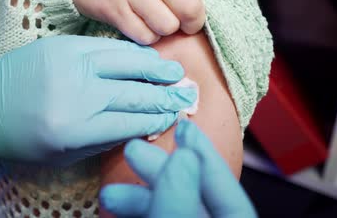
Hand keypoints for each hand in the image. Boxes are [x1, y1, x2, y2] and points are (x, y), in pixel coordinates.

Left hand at [0, 36, 197, 163]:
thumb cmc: (20, 137)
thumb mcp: (62, 153)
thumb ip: (104, 138)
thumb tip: (143, 125)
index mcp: (73, 129)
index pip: (130, 122)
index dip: (157, 119)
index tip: (175, 115)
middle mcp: (74, 94)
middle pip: (133, 92)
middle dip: (164, 95)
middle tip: (187, 95)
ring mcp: (68, 64)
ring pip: (124, 62)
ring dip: (154, 67)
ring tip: (175, 71)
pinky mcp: (61, 45)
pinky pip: (104, 46)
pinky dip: (128, 51)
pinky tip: (144, 55)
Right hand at [100, 120, 256, 217]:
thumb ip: (180, 201)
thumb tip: (183, 157)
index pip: (227, 190)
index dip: (204, 155)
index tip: (184, 127)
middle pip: (190, 194)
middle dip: (159, 173)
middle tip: (133, 151)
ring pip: (165, 209)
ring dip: (137, 197)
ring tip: (110, 194)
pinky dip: (134, 212)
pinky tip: (113, 208)